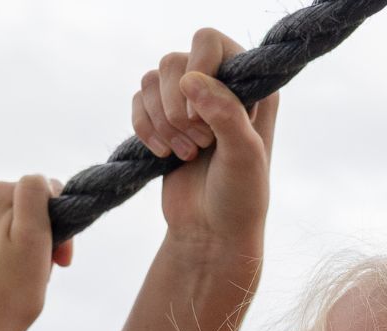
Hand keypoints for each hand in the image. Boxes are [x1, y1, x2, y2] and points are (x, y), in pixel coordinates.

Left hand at [0, 175, 72, 330]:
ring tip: (20, 279)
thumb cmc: (10, 294)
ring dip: (20, 248)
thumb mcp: (35, 237)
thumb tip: (38, 181)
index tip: (60, 260)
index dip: (58, 224)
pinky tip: (0, 283)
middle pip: (21, 210)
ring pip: (5, 228)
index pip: (42, 193)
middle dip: (38, 235)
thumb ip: (36, 194)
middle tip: (42, 272)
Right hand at [134, 29, 275, 255]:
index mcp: (249, 84)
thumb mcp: (244, 155)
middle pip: (173, 61)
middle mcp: (216, 86)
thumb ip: (225, 112)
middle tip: (199, 143)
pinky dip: (144, 130)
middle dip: (176, 108)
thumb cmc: (239, 196)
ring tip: (185, 154)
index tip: (202, 117)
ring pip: (151, 81)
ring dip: (161, 122)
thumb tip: (192, 79)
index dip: (197, 70)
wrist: (211, 233)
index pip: (209, 42)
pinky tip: (163, 155)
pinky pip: (137, 104)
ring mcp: (186, 104)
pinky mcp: (161, 122)